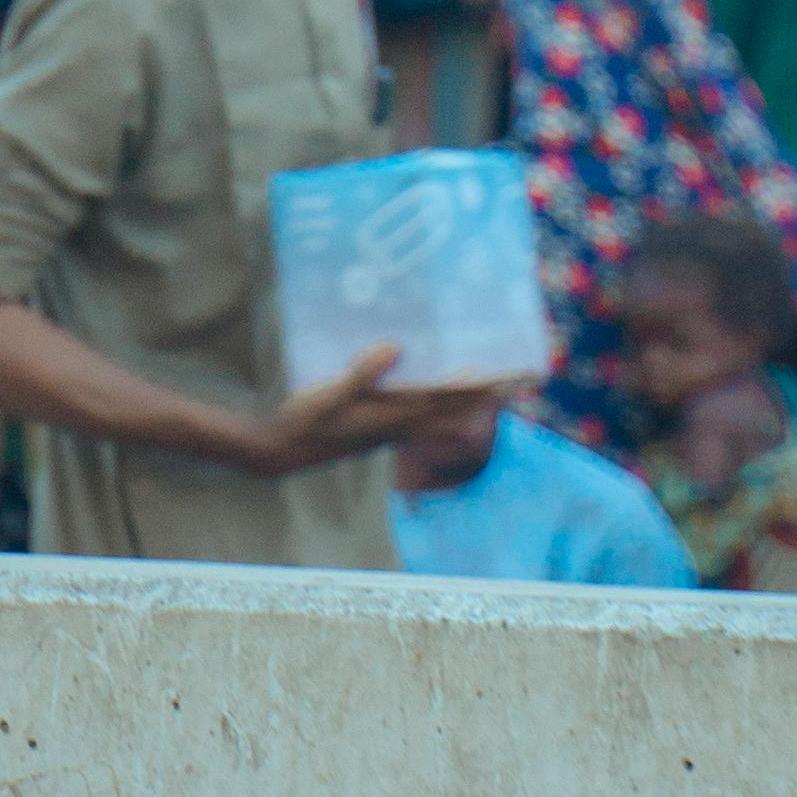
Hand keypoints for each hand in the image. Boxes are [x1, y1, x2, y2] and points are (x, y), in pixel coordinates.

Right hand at [258, 346, 507, 479]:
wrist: (285, 449)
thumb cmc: (307, 421)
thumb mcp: (331, 394)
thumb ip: (362, 374)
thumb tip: (394, 348)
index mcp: (396, 416)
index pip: (446, 401)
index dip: (477, 389)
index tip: (507, 376)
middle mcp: (399, 423)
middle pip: (451, 410)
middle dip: (480, 396)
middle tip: (511, 378)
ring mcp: (389, 426)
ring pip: (436, 413)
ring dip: (459, 399)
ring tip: (478, 378)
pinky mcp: (376, 424)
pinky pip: (414, 412)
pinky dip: (430, 400)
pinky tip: (425, 384)